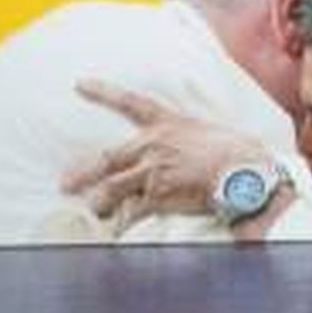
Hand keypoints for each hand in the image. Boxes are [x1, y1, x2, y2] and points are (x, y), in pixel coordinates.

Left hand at [61, 79, 268, 230]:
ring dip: (100, 203)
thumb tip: (181, 152)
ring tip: (97, 212)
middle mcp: (154, 144)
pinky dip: (122, 222)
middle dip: (82, 173)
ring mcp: (153, 170)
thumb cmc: (236, 152)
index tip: (80, 83)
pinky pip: (129, 212)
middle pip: (106, 158)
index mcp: (169, 123)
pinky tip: (119, 228)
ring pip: (110, 189)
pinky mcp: (156, 195)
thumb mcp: (208, 132)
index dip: (103, 92)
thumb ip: (185, 138)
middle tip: (66, 184)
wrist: (245, 171)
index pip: (131, 102)